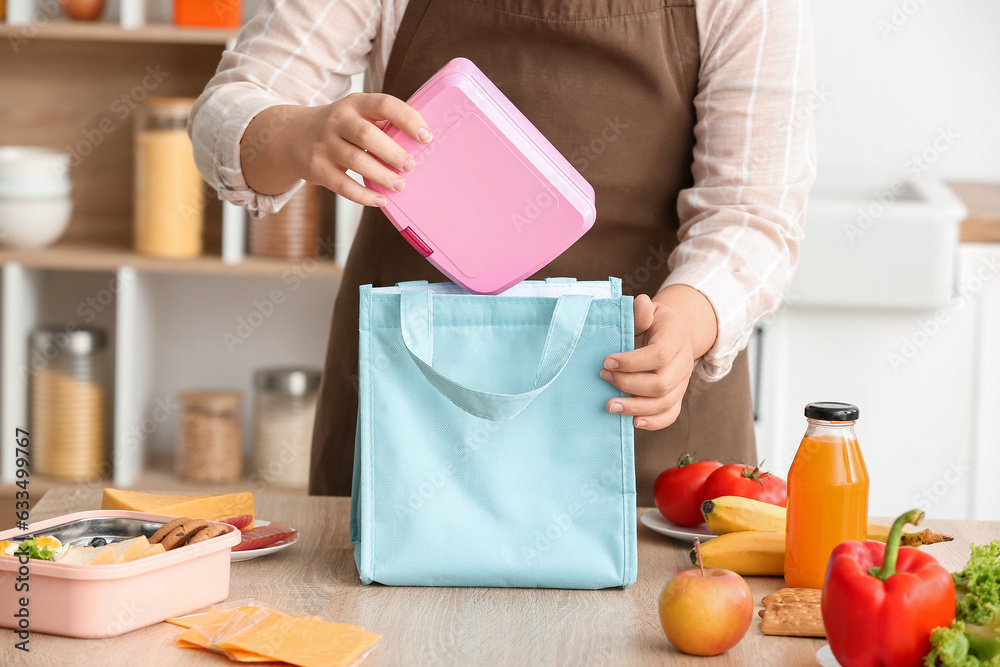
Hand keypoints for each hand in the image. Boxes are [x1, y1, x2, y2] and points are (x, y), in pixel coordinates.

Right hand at [240, 93, 431, 204]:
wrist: (292, 136)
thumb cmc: (340, 127)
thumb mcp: (357, 114)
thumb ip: (384, 123)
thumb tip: (421, 141)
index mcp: (355, 103)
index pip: (384, 104)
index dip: (407, 119)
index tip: (426, 136)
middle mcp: (337, 120)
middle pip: (367, 135)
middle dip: (393, 152)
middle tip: (410, 166)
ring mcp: (324, 144)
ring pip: (355, 161)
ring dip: (381, 176)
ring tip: (399, 185)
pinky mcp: (316, 168)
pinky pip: (342, 185)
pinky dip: (363, 196)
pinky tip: (380, 200)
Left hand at [601, 285, 718, 429]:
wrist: (671, 334)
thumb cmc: (652, 323)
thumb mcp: (648, 312)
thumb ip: (641, 312)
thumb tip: (640, 302)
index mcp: (675, 338)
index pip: (658, 355)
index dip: (631, 362)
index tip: (607, 361)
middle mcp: (683, 363)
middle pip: (661, 383)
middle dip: (629, 384)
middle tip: (604, 378)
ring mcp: (682, 382)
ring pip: (664, 402)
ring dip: (635, 407)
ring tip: (610, 405)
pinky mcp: (677, 396)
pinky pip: (670, 415)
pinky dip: (653, 422)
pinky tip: (633, 422)